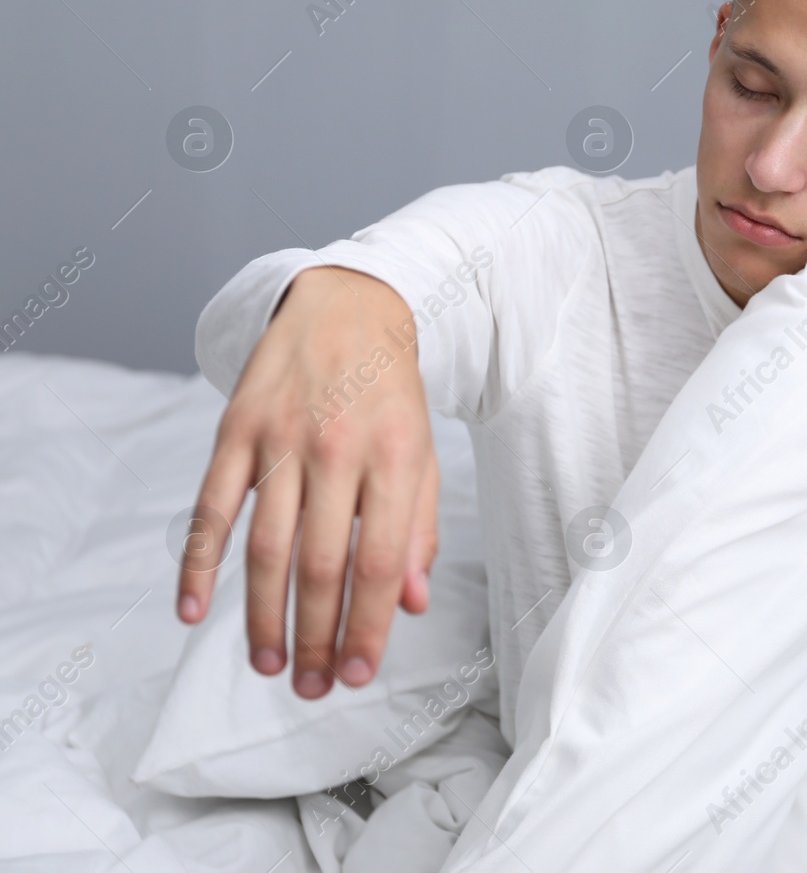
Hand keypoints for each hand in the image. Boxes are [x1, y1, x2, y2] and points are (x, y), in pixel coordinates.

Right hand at [179, 266, 439, 698]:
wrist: (349, 306)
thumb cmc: (392, 394)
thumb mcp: (424, 453)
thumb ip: (419, 527)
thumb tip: (412, 604)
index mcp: (396, 458)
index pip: (382, 561)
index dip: (368, 626)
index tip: (357, 675)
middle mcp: (338, 449)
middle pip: (322, 564)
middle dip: (316, 636)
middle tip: (311, 688)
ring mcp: (282, 437)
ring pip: (266, 545)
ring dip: (262, 616)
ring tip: (268, 665)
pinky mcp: (236, 427)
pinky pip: (212, 506)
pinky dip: (199, 561)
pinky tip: (194, 610)